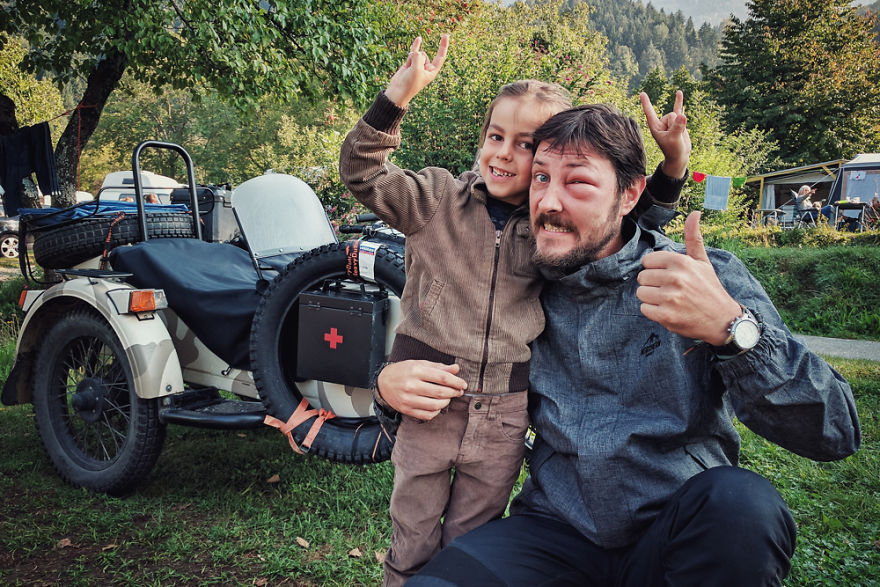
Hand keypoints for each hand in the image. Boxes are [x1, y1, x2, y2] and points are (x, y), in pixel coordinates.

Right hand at [376, 359, 465, 419]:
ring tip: (448, 398)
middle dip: (454, 393)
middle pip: (440, 392)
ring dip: (446, 402)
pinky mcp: (406, 410)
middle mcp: (411, 385)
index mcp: (416, 371)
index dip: (456, 382)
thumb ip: (438, 367)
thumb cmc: (403, 371)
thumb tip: (456, 369)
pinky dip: (436, 412)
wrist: (383, 382)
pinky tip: (437, 406)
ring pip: (435, 405)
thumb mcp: (420, 364)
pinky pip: (427, 415)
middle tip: (458, 391)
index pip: (442, 378)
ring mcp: (408, 399)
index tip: (463, 384)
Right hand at [385, 35, 449, 108]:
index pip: (440, 57)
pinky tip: (419, 38)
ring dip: (411, 59)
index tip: (446, 35)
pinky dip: (415, 45)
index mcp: (432, 72)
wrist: (398, 91)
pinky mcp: (410, 63)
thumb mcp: (416, 70)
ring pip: (416, 54)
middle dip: (417, 59)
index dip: (443, 46)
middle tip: (412, 71)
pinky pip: (413, 52)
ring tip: (407, 70)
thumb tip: (415, 52)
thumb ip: (418, 57)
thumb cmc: (410, 84)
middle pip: (424, 55)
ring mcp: (418, 65)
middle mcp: (426, 68)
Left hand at [636, 211, 740, 344]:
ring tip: (670, 301)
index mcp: (681, 262)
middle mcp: (675, 278)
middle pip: (642, 277)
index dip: (656, 269)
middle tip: (671, 291)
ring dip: (652, 298)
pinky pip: (644, 309)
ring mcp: (670, 298)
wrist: (722, 321)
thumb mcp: (702, 262)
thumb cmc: (709, 289)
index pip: (647, 261)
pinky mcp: (666, 316)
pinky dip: (654, 312)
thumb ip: (693, 238)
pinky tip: (669, 311)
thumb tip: (695, 212)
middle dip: (653, 284)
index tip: (669, 276)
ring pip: (641, 293)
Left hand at [640, 90, 690, 179]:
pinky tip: (679, 92)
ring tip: (679, 135)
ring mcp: (669, 122)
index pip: (650, 113)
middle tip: (674, 137)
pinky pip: (678, 109)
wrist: (680, 155)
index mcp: (655, 127)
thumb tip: (682, 116)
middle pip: (671, 115)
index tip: (642, 93)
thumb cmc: (674, 150)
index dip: (646, 103)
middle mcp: (661, 123)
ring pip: (677, 114)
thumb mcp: (674, 140)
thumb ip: (677, 128)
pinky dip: (679, 101)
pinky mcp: (677, 121)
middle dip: (675, 124)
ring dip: (681, 124)